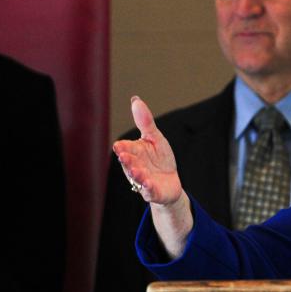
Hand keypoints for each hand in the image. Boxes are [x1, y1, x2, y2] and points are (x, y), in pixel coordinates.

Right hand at [113, 96, 191, 256]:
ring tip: (137, 170)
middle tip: (124, 156)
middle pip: (128, 163)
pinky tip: (149, 183)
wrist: (170, 182)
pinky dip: (148, 188)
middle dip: (127, 160)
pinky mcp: (152, 192)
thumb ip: (145, 122)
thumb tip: (135, 99)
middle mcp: (134, 166)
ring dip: (136, 174)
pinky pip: (148, 191)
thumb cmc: (159, 158)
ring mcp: (142, 180)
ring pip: (136, 177)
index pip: (125, 148)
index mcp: (133, 152)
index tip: (120, 146)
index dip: (123, 148)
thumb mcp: (155, 138)